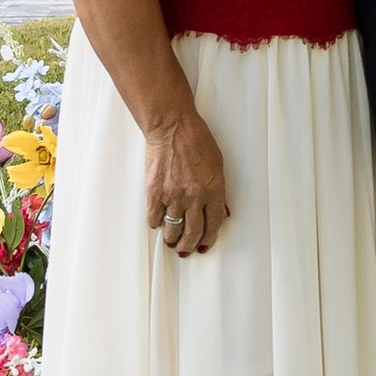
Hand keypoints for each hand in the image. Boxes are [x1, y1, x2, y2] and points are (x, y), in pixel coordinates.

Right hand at [145, 108, 229, 256]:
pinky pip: (154, 218)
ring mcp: (173, 196)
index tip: (205, 245)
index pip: (214, 223)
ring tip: (171, 241)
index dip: (210, 237)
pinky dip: (156, 223)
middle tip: (186, 249)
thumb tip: (221, 210)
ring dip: (172, 239)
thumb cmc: (195, 139)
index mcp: (214, 188)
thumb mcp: (217, 164)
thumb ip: (218, 190)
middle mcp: (195, 196)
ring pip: (173, 229)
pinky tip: (158, 223)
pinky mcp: (154, 192)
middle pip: (193, 231)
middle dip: (190, 245)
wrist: (172, 126)